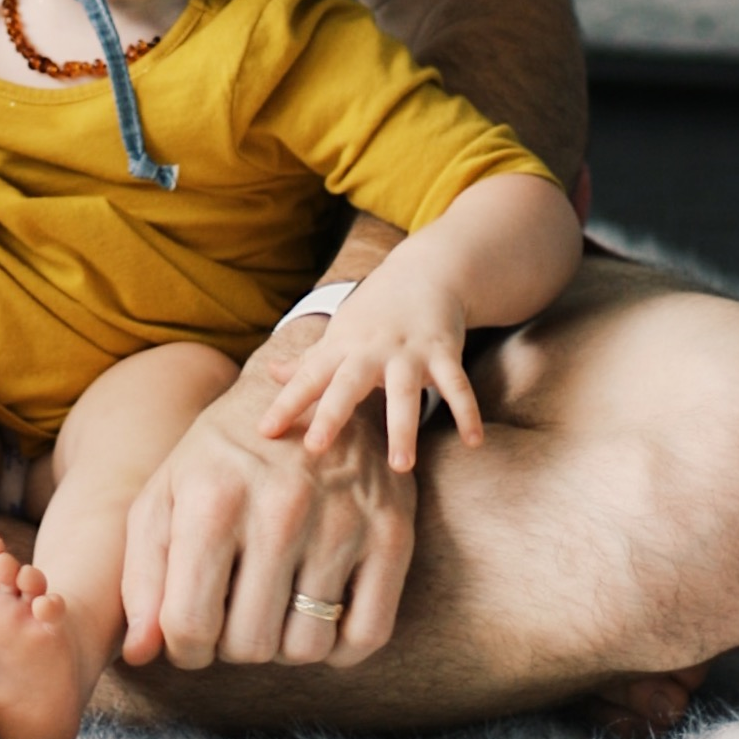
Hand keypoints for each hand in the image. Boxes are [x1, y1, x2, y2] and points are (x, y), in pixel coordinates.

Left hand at [120, 342, 416, 670]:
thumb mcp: (164, 498)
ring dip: (283, 643)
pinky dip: (338, 645)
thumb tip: (138, 655)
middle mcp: (281, 509)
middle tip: (233, 611)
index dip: (184, 648)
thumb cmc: (220, 459)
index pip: (191, 626)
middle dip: (232, 644)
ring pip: (307, 648)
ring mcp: (343, 521)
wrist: (304, 393)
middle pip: (250, 645)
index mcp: (213, 499)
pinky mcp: (391, 532)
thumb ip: (141, 577)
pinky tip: (316, 613)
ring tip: (271, 604)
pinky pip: (366, 635)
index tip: (190, 633)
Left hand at [257, 251, 481, 472]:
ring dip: (403, 428)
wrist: (424, 271)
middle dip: (332, 414)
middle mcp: (372, 351)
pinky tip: (473, 443)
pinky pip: (457, 386)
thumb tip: (273, 372)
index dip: (285, 403)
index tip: (265, 431)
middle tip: (316, 448)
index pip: (307, 378)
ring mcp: (409, 352)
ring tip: (401, 467)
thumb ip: (309, 359)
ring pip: (404, 392)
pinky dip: (467, 412)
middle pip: (348, 384)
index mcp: (342, 348)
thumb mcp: (339, 332)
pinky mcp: (444, 353)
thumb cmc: (374, 310)